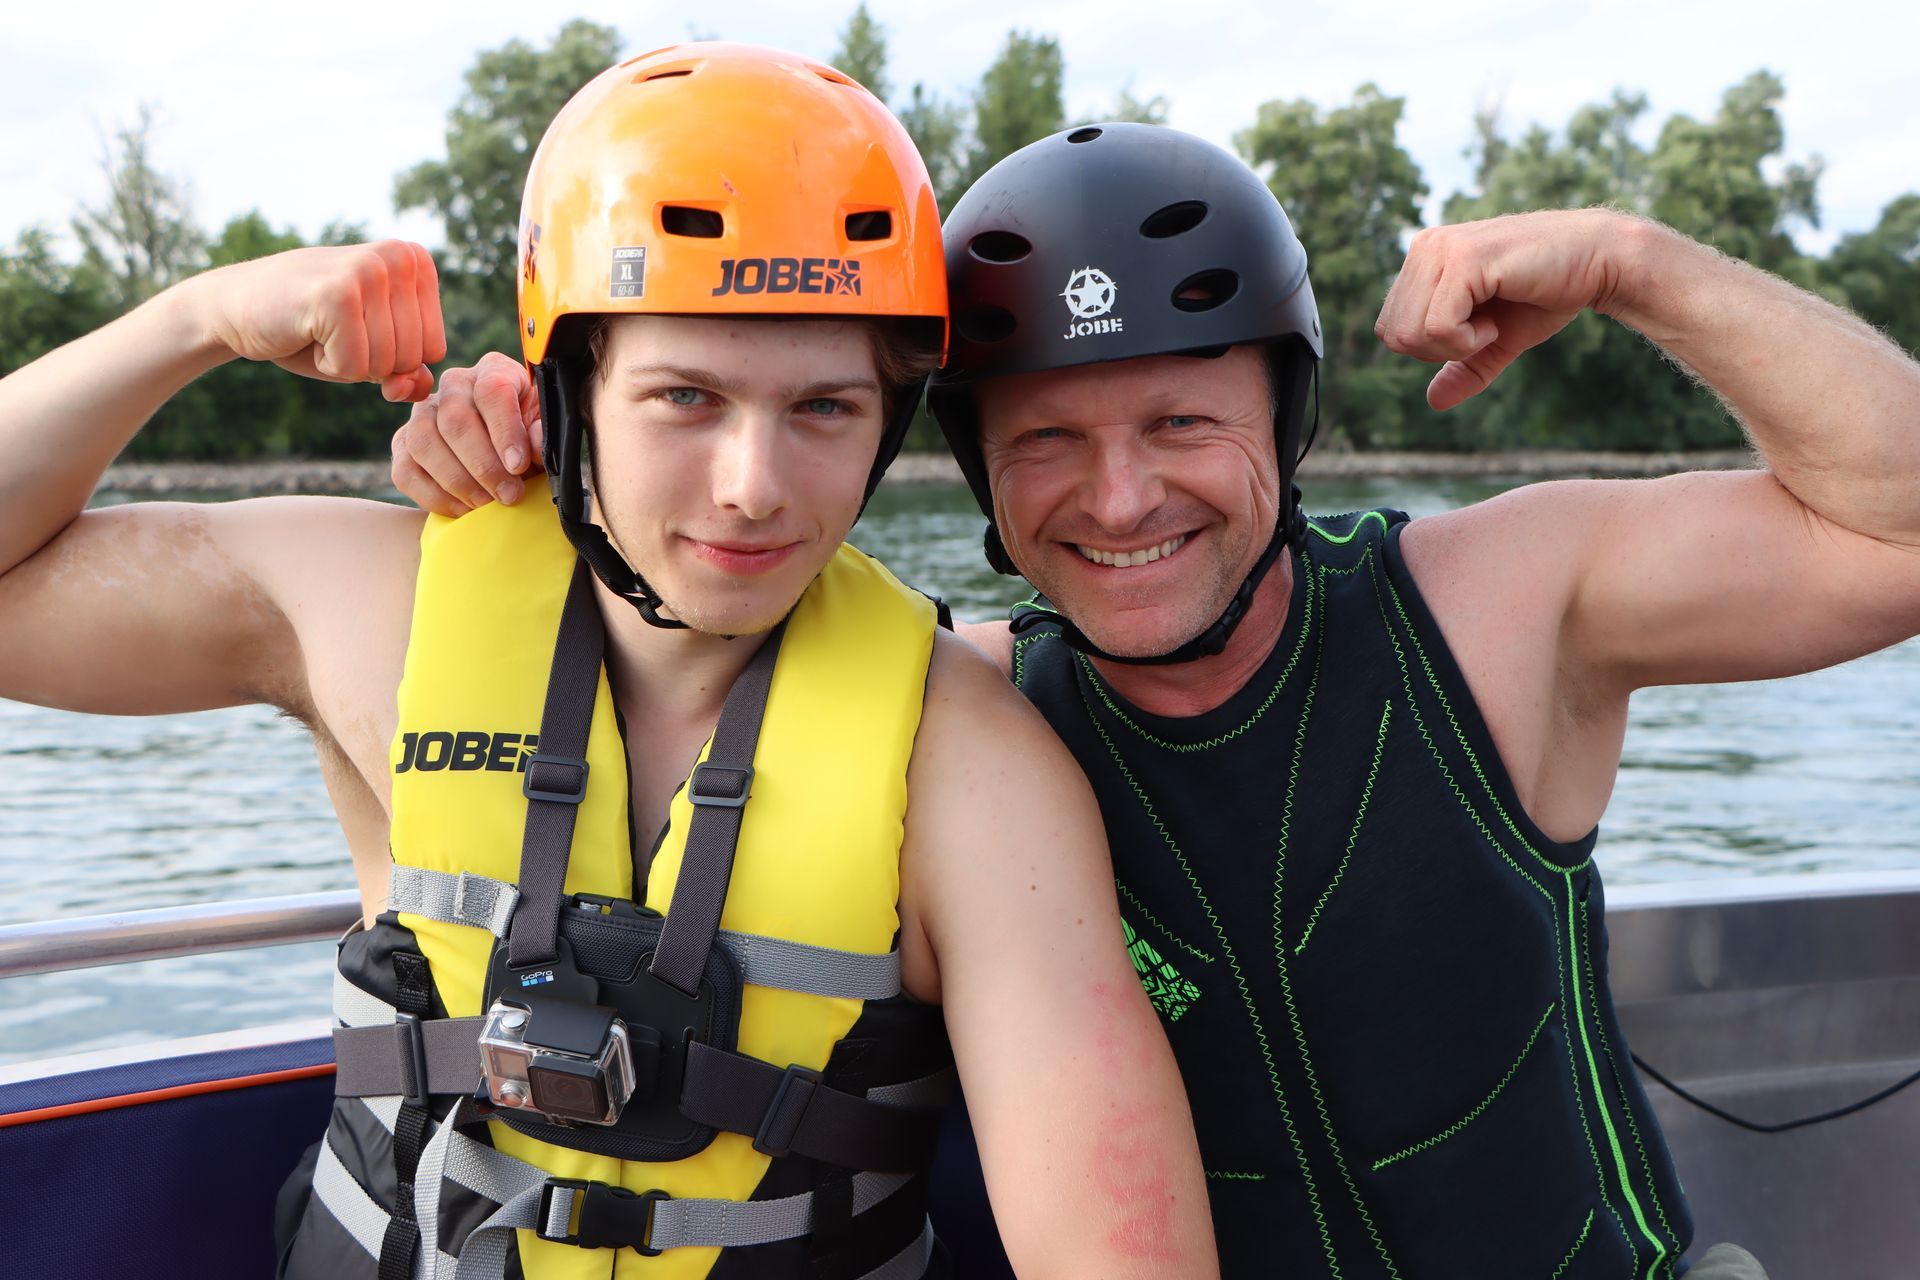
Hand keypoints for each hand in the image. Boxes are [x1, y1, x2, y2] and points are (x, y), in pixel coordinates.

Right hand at [197, 241, 444, 402]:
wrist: (236, 306)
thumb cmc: (313, 329)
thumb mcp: (373, 352)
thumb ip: (408, 373)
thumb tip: (416, 386)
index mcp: (416, 261)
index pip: (434, 349)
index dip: (392, 357)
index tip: (357, 327)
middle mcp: (399, 258)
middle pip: (413, 358)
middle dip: (372, 362)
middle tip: (334, 328)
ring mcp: (369, 272)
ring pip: (386, 365)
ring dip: (349, 363)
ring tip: (321, 327)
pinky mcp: (338, 295)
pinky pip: (354, 368)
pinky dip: (329, 365)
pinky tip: (307, 331)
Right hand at [390, 352, 542, 515]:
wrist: (509, 456)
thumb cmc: (530, 438)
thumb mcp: (545, 430)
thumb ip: (543, 433)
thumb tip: (535, 444)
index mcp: (493, 371)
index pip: (492, 391)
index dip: (505, 430)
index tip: (518, 465)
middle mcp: (454, 385)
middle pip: (455, 420)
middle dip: (484, 466)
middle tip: (509, 496)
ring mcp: (423, 412)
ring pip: (424, 443)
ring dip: (458, 482)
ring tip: (487, 505)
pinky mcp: (404, 444)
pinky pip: (406, 471)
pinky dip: (434, 496)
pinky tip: (463, 509)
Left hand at [1375, 208, 1630, 410]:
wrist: (1599, 264)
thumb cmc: (1548, 295)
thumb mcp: (1498, 341)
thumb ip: (1464, 367)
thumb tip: (1433, 402)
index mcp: (1424, 259)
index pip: (1390, 327)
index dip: (1430, 348)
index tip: (1475, 330)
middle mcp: (1425, 247)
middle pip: (1393, 334)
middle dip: (1439, 350)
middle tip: (1483, 331)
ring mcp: (1443, 249)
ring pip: (1409, 332)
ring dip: (1455, 346)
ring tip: (1491, 323)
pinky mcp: (1465, 258)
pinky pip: (1436, 326)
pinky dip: (1466, 341)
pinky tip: (1495, 322)